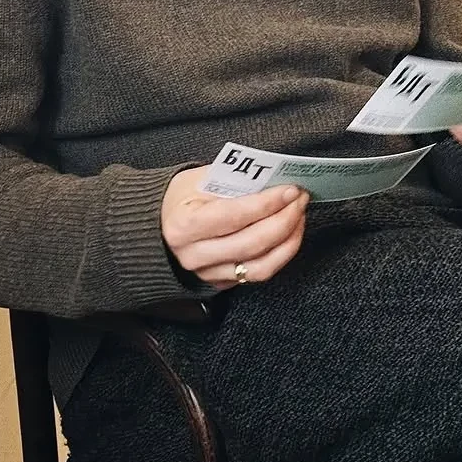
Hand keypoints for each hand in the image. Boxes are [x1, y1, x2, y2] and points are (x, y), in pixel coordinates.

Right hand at [161, 166, 308, 287]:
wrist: (161, 225)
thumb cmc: (182, 198)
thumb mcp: (199, 179)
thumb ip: (234, 180)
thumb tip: (273, 179)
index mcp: (184, 225)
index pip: (234, 216)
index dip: (267, 204)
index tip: (290, 189)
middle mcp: (194, 255)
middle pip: (251, 243)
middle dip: (284, 219)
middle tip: (300, 199)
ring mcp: (208, 274)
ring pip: (260, 266)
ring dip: (288, 240)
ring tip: (299, 216)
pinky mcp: (222, 283)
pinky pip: (258, 274)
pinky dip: (281, 255)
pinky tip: (290, 234)